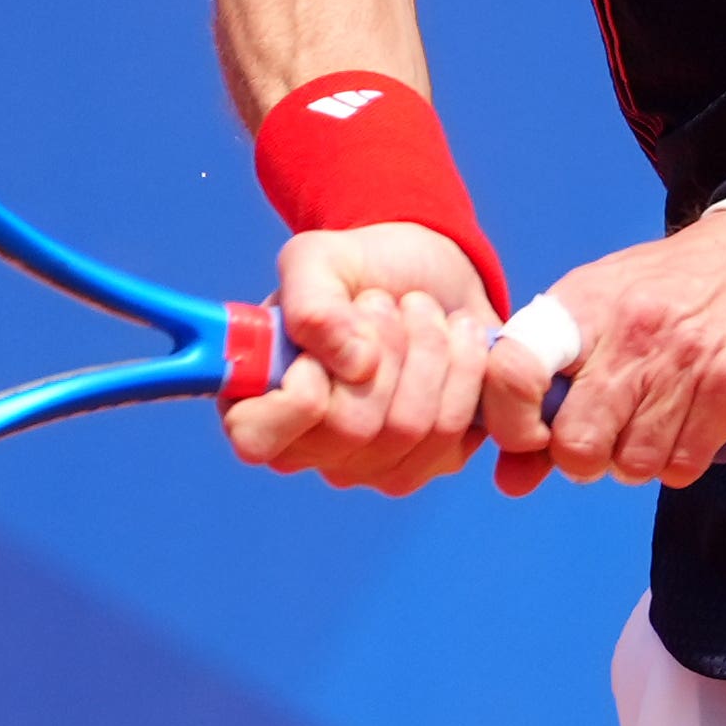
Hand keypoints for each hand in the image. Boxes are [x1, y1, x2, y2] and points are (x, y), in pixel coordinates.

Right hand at [223, 220, 497, 493]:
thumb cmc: (359, 271)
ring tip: (422, 309)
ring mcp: (375, 465)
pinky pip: (459, 426)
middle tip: (387, 302)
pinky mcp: (436, 459)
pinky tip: (459, 335)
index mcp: (257, 408)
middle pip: (351, 428)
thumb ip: (311, 304)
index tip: (334, 333)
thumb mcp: (317, 260)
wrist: (430, 273)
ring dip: (428, 347)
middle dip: (383, 345)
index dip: (301, 387)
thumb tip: (354, 364)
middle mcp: (312, 450)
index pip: (258, 439)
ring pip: (412, 426)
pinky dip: (467, 365)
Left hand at [478, 208, 725, 493]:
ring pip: (631, 464)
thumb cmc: (678, 286)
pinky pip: (683, 466)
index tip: (533, 433)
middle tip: (604, 440)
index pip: (513, 371)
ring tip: (654, 425)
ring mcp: (684, 361)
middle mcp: (629, 332)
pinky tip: (690, 426)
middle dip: (585, 459)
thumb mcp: (606, 309)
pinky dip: (681, 461)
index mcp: (585, 304)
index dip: (511, 422)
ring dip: (638, 461)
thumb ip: (551, 385)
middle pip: (575, 444)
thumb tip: (511, 477)